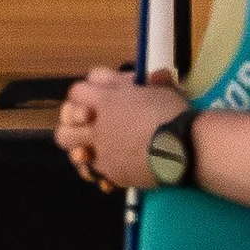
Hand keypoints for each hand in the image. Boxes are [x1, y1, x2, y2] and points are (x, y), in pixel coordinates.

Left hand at [57, 66, 188, 192]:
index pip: (76, 91)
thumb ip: (150, 82)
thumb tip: (157, 75)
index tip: (96, 99)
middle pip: (65, 124)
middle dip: (73, 125)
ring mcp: (102, 151)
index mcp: (106, 100)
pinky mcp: (111, 173)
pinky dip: (102, 172)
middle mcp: (97, 126)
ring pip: (74, 153)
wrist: (185, 147)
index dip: (84, 94)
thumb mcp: (161, 89)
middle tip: (90, 126)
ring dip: (83, 151)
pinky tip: (115, 168)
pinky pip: (95, 173)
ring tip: (97, 151)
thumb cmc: (173, 112)